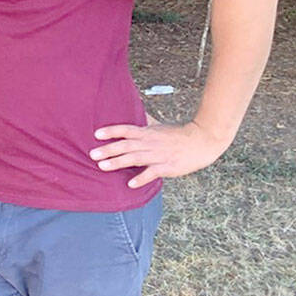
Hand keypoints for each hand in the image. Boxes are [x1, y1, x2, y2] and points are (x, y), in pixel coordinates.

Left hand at [90, 113, 231, 188]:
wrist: (203, 140)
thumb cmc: (179, 133)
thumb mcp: (160, 126)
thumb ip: (146, 122)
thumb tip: (136, 112)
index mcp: (147, 133)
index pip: (126, 130)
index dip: (111, 131)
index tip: (96, 134)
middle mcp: (150, 143)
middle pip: (126, 145)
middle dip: (108, 150)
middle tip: (92, 154)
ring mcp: (158, 155)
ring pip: (135, 158)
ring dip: (118, 162)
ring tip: (102, 167)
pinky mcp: (167, 167)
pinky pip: (152, 173)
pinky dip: (141, 178)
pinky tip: (130, 184)